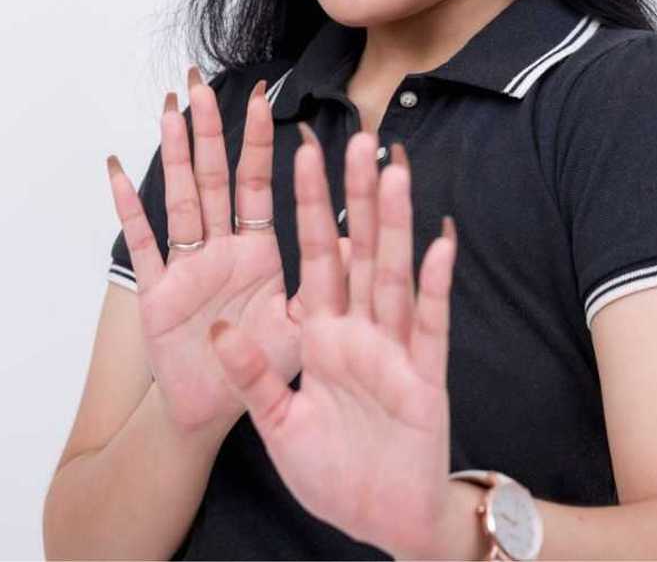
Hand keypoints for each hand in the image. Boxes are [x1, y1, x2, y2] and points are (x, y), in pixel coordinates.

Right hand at [106, 67, 348, 435]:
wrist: (216, 409)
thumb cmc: (262, 366)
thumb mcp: (302, 322)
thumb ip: (324, 280)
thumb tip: (358, 237)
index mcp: (258, 250)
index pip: (257, 184)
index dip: (258, 142)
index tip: (262, 97)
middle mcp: (220, 248)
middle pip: (214, 178)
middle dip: (209, 130)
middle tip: (201, 81)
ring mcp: (186, 265)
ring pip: (180, 199)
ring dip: (173, 154)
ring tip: (169, 108)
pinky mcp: (156, 291)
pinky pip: (142, 243)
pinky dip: (129, 207)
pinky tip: (118, 169)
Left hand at [207, 123, 458, 557]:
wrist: (379, 518)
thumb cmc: (333, 470)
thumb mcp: (277, 423)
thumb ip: (252, 374)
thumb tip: (217, 329)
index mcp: (320, 335)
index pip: (314, 256)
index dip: (309, 207)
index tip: (302, 153)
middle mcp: (358, 332)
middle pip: (358, 251)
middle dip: (358, 197)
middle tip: (362, 139)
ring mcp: (393, 351)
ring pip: (394, 275)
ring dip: (395, 226)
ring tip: (397, 173)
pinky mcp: (424, 379)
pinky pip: (429, 327)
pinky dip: (433, 288)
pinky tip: (438, 247)